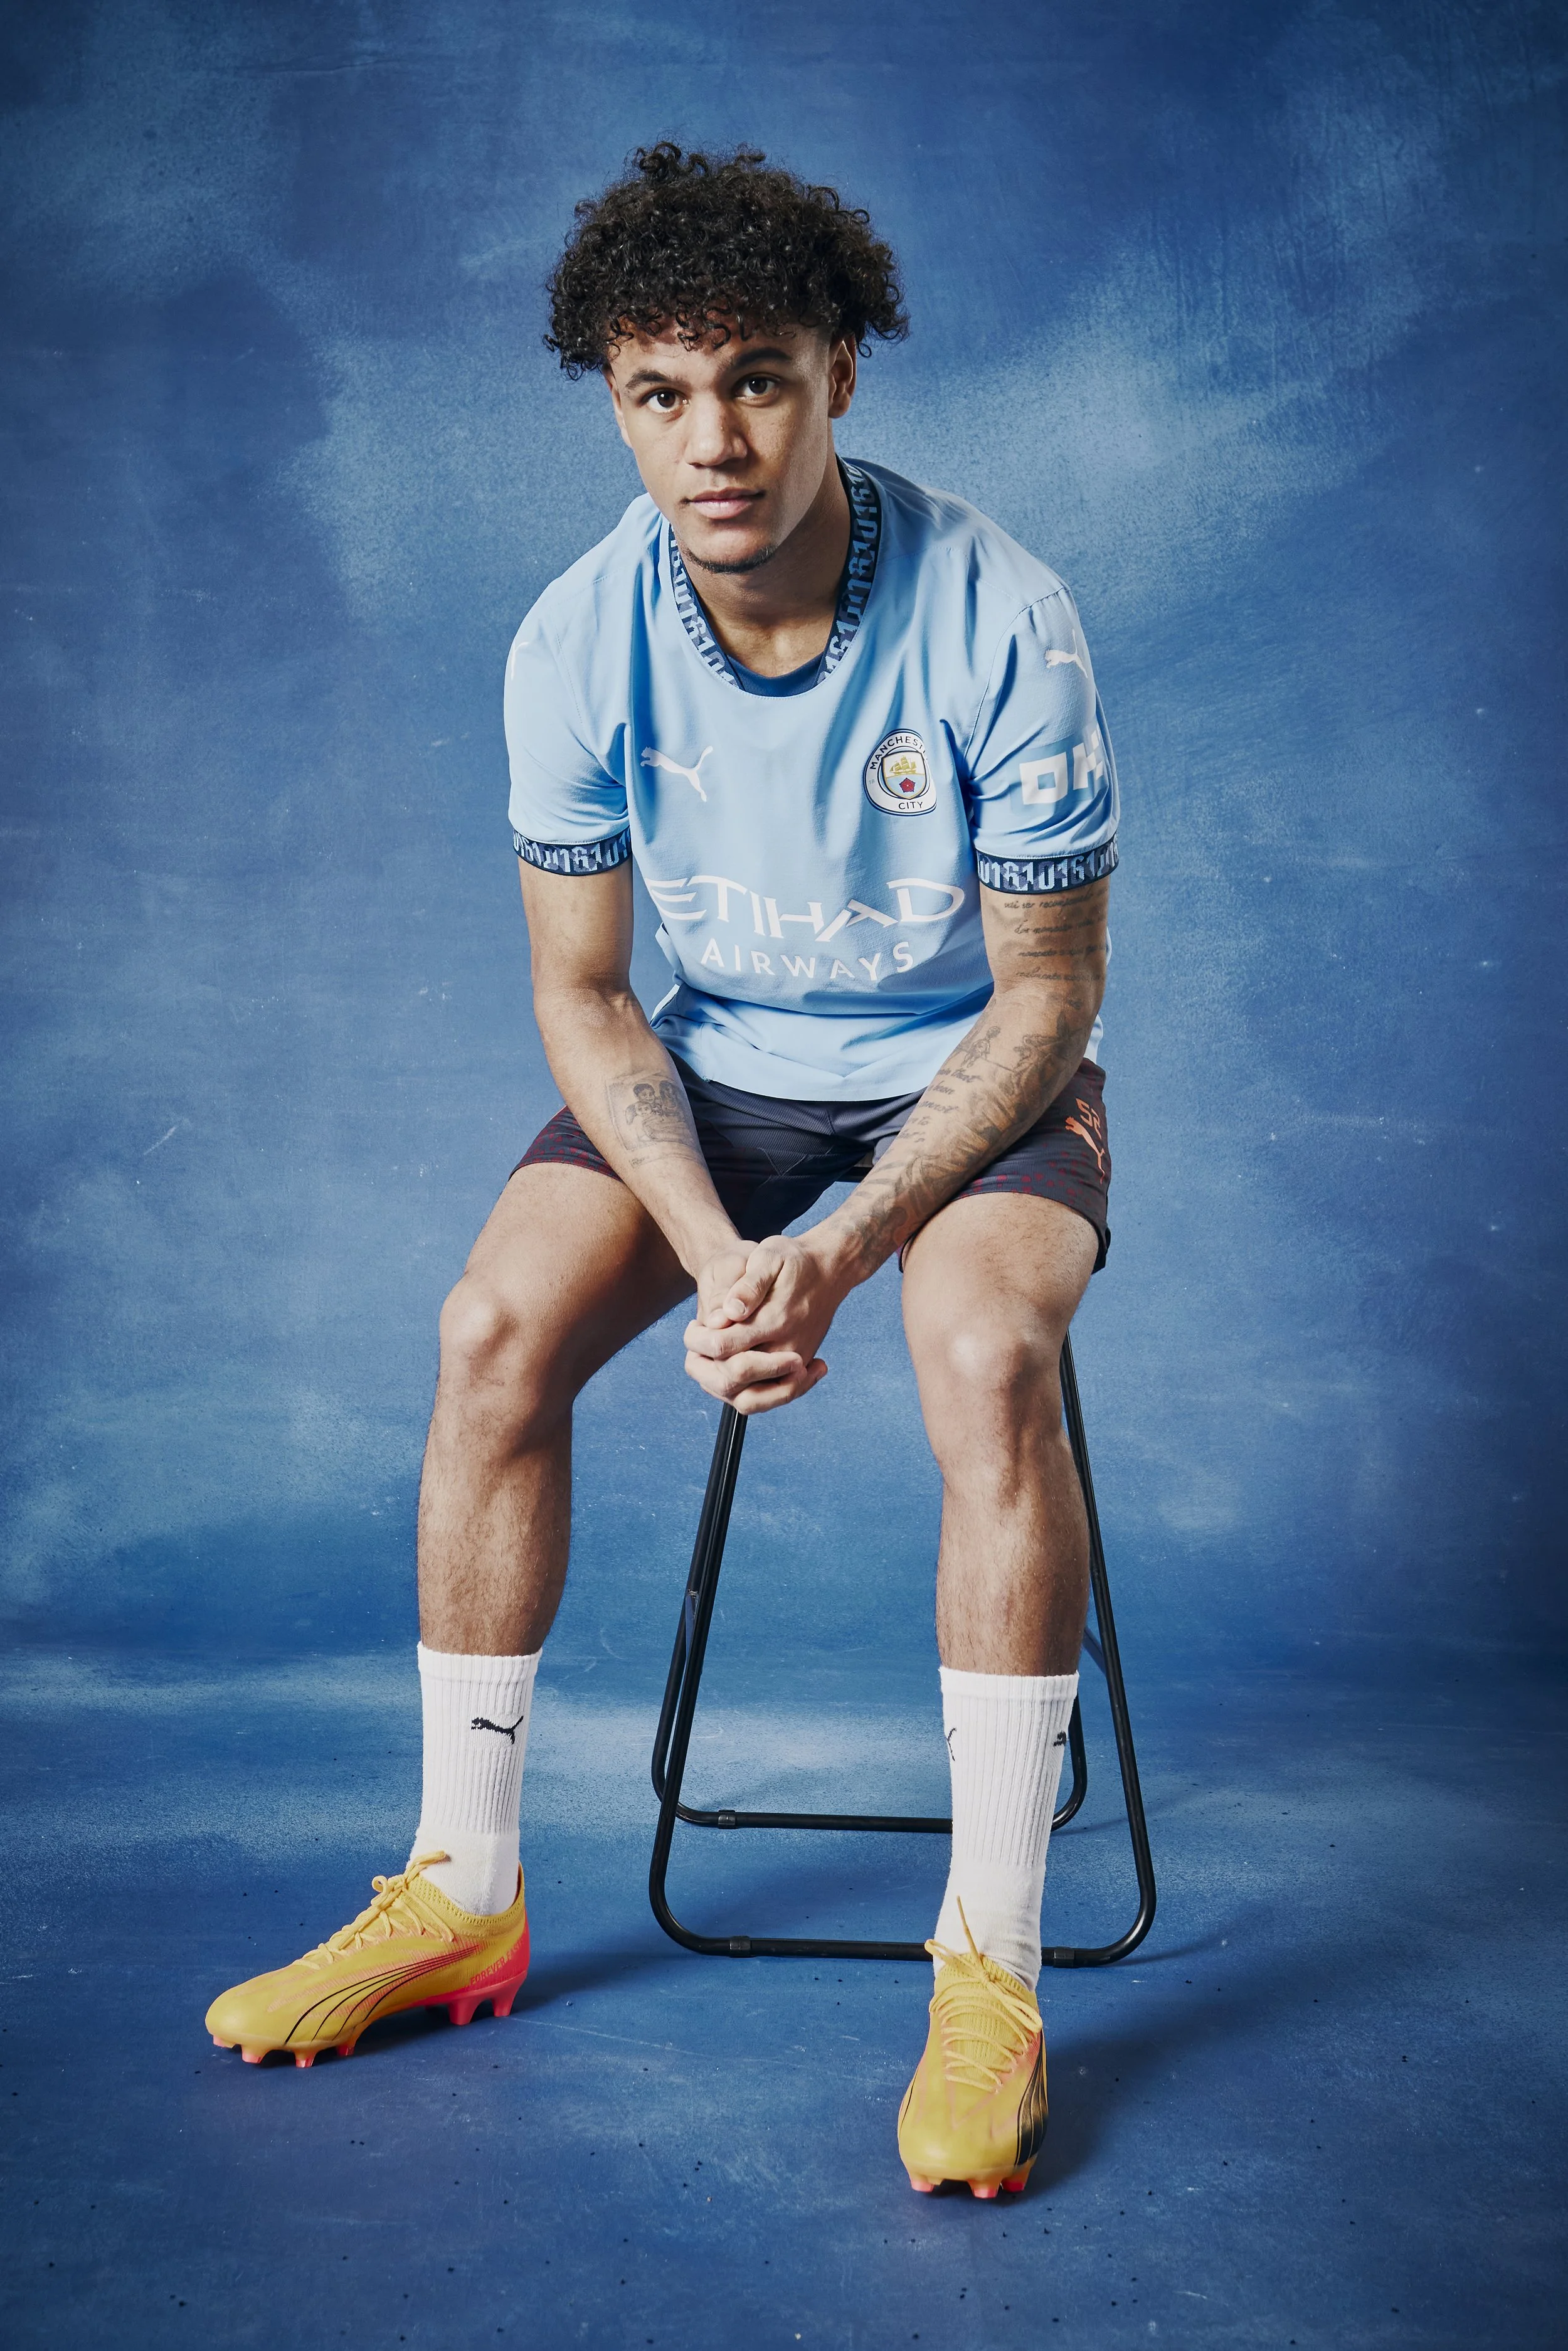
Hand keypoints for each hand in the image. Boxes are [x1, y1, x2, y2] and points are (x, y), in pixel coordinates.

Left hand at [683, 1233, 848, 1414]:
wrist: (830, 1270)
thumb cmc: (795, 1261)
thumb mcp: (769, 1256)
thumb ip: (749, 1285)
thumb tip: (729, 1312)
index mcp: (774, 1320)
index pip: (722, 1347)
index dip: (697, 1340)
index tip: (692, 1327)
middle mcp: (785, 1349)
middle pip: (731, 1382)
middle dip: (703, 1368)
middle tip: (696, 1346)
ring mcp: (793, 1364)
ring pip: (748, 1400)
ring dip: (719, 1386)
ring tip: (708, 1362)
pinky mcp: (796, 1370)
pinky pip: (766, 1398)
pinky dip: (741, 1392)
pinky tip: (729, 1370)